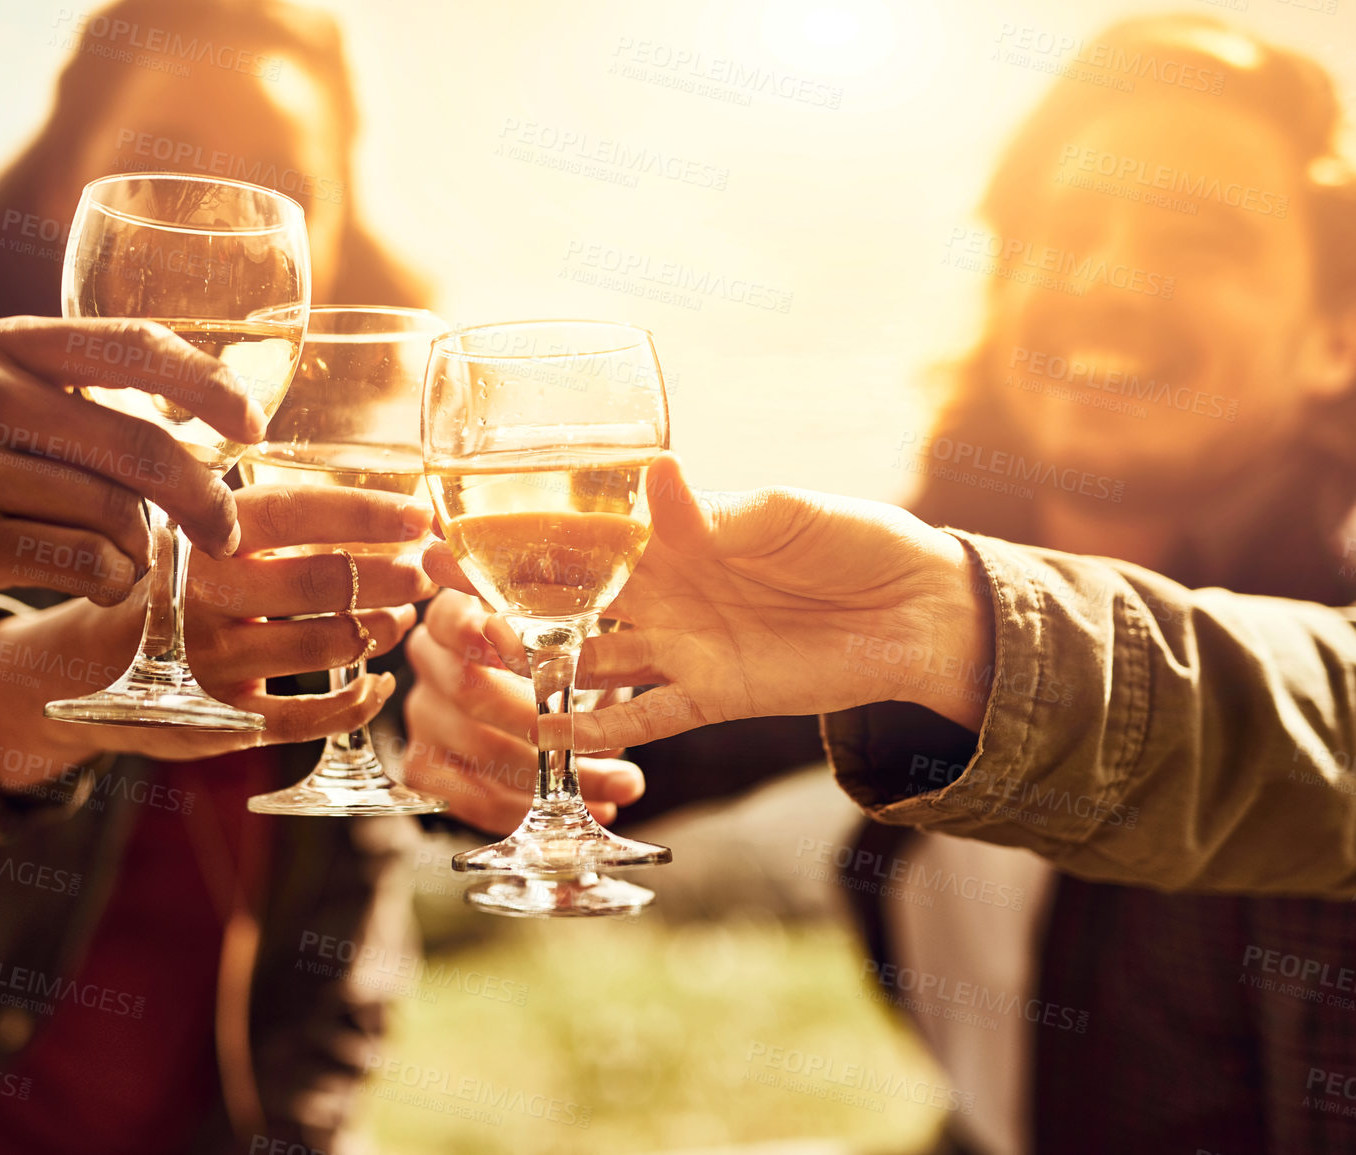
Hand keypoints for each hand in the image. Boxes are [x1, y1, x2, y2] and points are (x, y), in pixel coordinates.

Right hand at [0, 317, 263, 663]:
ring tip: (134, 565)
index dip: (211, 386)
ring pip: (116, 510)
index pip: (135, 345)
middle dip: (205, 496)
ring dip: (147, 550)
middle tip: (227, 532)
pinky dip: (110, 581)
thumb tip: (171, 418)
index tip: (252, 427)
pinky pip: (77, 559)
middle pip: (142, 442)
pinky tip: (102, 587)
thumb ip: (47, 395)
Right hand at [0, 485, 437, 782]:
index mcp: (197, 536)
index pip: (295, 513)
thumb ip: (256, 522)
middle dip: (389, 575)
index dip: (366, 514)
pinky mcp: (217, 720)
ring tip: (399, 618)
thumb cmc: (154, 591)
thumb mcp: (186, 541)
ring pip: (324, 646)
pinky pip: (308, 718)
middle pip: (322, 581)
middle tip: (425, 572)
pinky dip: (357, 702)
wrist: (68, 671)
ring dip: (377, 631)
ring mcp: (208, 662)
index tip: (419, 514)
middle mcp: (200, 596)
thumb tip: (367, 507)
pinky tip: (378, 684)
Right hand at [400, 589, 644, 833]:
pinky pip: (469, 797)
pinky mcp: (427, 765)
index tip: (517, 641)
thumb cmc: (561, 642)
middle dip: (536, 716)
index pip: (452, 619)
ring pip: (480, 750)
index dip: (481, 633)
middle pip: (469, 690)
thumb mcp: (565, 613)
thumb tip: (592, 574)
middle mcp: (428, 661)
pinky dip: (532, 809)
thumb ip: (564, 601)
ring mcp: (423, 715)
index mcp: (453, 614)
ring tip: (624, 784)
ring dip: (554, 773)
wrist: (548, 690)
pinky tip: (591, 809)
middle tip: (596, 732)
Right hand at [422, 454, 993, 750]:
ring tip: (475, 684)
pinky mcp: (711, 697)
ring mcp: (681, 647)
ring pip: (588, 664)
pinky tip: (551, 739)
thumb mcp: (785, 514)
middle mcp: (662, 592)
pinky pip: (643, 717)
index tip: (452, 532)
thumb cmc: (855, 538)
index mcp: (672, 535)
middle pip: (565, 603)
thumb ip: (713, 512)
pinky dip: (600, 731)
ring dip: (537, 674)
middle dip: (502, 605)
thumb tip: (653, 472)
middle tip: (435, 611)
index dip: (517, 536)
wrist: (919, 611)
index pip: (580, 535)